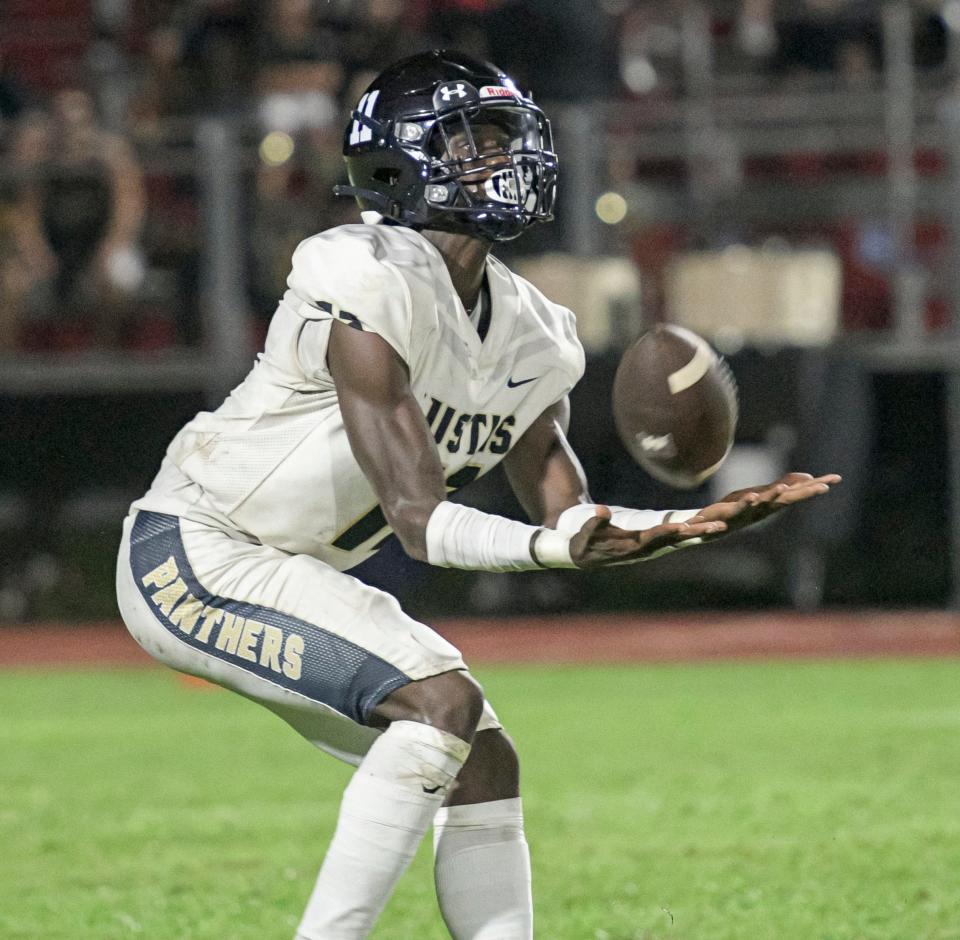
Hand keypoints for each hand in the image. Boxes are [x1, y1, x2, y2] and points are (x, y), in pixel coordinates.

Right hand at [569, 505, 726, 568]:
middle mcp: (646, 550)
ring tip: (723, 525)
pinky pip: (676, 537)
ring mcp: (651, 548)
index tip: (683, 527)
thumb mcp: (585, 535)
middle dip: (697, 533)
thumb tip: (601, 511)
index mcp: (631, 547)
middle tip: (719, 526)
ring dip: (700, 532)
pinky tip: (707, 525)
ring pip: (680, 539)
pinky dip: (693, 531)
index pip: (653, 538)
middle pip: (675, 539)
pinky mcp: (652, 544)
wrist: (584, 557)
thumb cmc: (583, 544)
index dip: (668, 532)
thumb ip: (595, 524)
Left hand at [692, 472, 841, 536]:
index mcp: (774, 503)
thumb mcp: (763, 494)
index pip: (798, 492)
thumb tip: (806, 477)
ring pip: (766, 504)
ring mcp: (749, 512)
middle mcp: (765, 509)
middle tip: (824, 486)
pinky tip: (754, 496)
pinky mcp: (731, 513)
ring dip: (775, 496)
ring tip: (784, 486)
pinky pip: (742, 508)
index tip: (836, 478)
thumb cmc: (739, 508)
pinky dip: (749, 502)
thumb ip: (784, 486)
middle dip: (805, 492)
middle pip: (788, 499)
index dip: (816, 486)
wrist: (709, 525)